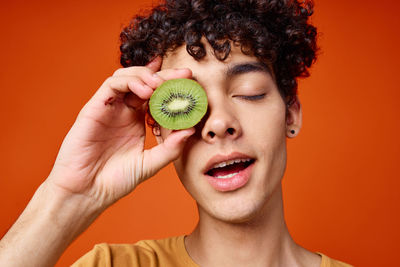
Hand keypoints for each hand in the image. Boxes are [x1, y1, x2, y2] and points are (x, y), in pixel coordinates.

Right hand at [47, 57, 193, 209]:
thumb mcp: (149, 164)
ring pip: (127, 77)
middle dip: (165, 75)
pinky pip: (111, 85)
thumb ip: (170, 148)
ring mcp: (109, 108)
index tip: (191, 82)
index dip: (172, 86)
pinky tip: (145, 91)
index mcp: (137, 121)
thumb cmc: (115, 180)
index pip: (156, 95)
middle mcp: (123, 111)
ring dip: (145, 76)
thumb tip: (191, 130)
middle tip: (184, 75)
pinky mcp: (94, 108)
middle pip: (144, 82)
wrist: (87, 192)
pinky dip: (129, 82)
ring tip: (161, 85)